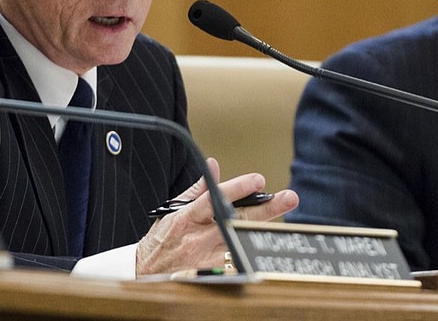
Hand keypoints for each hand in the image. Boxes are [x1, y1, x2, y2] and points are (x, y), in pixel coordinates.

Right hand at [135, 157, 298, 275]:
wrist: (149, 271)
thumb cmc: (162, 238)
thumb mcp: (174, 210)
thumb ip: (197, 189)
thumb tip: (214, 166)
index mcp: (186, 218)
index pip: (214, 200)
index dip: (236, 189)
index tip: (258, 180)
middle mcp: (198, 238)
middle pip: (237, 220)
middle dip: (265, 209)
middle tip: (288, 198)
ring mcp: (208, 258)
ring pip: (242, 239)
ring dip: (264, 226)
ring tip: (285, 212)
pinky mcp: (215, 272)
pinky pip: (238, 258)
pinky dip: (252, 246)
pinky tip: (267, 239)